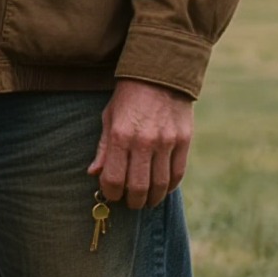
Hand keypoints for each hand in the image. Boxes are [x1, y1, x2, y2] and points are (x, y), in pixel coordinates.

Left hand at [89, 79, 193, 211]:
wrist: (160, 74)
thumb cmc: (128, 98)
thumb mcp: (109, 118)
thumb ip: (103, 148)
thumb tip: (93, 173)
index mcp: (121, 135)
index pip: (114, 179)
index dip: (111, 193)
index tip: (111, 194)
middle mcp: (144, 141)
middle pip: (138, 187)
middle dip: (132, 201)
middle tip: (130, 202)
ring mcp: (166, 141)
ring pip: (159, 185)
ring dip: (151, 199)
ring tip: (146, 200)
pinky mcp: (184, 140)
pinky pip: (177, 174)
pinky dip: (168, 186)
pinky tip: (162, 188)